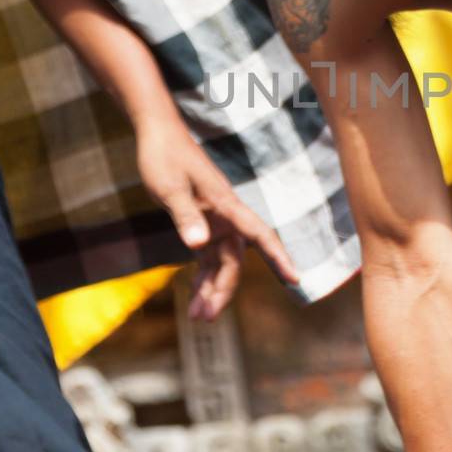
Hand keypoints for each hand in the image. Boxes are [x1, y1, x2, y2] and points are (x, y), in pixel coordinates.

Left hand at [136, 116, 297, 318]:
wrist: (156, 133)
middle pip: (234, 260)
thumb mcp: (171, 188)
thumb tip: (199, 246)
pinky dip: (201, 276)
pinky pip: (206, 256)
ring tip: (197, 317)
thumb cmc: (164, 156)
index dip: (278, 257)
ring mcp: (214, 220)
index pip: (260, 235)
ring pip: (220, 262)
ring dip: (211, 289)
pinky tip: (195, 294)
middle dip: (224, 290)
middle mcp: (225, 216)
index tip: (295, 279)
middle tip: (205, 318)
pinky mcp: (200, 221)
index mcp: (226, 206)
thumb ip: (185, 216)